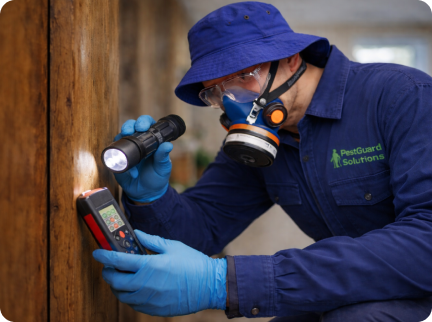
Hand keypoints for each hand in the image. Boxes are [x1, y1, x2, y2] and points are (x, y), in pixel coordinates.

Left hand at [93, 230, 226, 316]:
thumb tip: (135, 234)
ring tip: (122, 277)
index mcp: (149, 266)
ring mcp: (149, 300)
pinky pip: (134, 304)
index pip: (118, 261)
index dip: (104, 256)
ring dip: (117, 285)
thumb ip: (150, 241)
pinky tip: (135, 288)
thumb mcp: (171, 246)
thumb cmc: (192, 263)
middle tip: (109, 266)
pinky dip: (129, 295)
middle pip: (115, 281)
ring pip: (122, 295)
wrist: (209, 286)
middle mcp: (145, 285)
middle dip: (107, 273)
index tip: (97, 253)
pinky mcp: (154, 310)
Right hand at [113, 115, 172, 202]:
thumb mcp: (163, 168)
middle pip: (131, 127)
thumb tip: (168, 145)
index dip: (144, 121)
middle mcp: (138, 143)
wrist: (146, 194)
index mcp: (151, 142)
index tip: (143, 126)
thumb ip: (163, 157)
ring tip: (124, 139)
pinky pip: (114, 155)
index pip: (147, 125)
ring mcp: (127, 150)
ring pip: (120, 137)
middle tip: (129, 130)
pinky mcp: (118, 160)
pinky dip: (120, 160)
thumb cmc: (157, 178)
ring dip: (120, 136)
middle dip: (129, 125)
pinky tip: (131, 171)